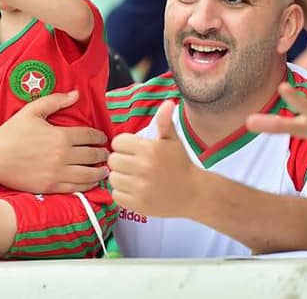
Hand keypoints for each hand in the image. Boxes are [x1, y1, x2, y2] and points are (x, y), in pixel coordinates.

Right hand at [0, 91, 109, 192]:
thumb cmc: (11, 133)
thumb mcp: (32, 111)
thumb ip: (56, 101)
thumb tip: (76, 94)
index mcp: (60, 135)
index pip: (90, 136)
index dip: (100, 137)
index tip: (103, 138)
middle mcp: (62, 155)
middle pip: (93, 155)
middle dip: (103, 154)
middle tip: (107, 154)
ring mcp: (57, 172)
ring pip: (88, 174)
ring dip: (100, 172)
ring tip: (104, 169)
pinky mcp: (51, 186)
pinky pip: (76, 187)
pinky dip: (88, 185)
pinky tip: (92, 182)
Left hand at [108, 101, 200, 217]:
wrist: (193, 193)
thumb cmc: (181, 164)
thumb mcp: (173, 141)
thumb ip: (165, 121)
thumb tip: (168, 102)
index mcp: (150, 149)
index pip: (117, 142)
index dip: (125, 146)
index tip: (134, 151)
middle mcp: (144, 167)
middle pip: (113, 160)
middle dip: (122, 161)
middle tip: (134, 165)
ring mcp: (140, 187)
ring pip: (113, 177)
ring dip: (121, 177)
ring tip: (135, 177)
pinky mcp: (138, 204)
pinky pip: (116, 195)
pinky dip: (123, 193)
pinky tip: (136, 189)